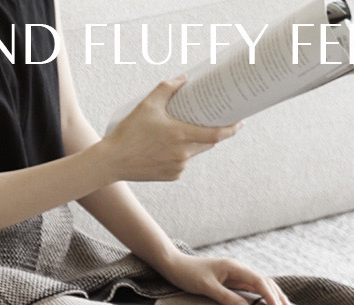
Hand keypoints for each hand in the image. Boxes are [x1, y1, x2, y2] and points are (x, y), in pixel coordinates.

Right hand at [101, 75, 243, 182]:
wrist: (113, 161)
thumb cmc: (129, 131)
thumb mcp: (147, 104)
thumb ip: (167, 88)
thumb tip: (184, 78)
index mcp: (181, 135)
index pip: (216, 134)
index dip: (231, 129)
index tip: (240, 123)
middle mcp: (183, 154)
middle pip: (207, 143)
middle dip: (212, 133)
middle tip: (213, 121)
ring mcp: (178, 167)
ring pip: (194, 153)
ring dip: (193, 143)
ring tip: (180, 133)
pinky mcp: (172, 176)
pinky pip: (183, 163)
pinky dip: (180, 154)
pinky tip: (167, 148)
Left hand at [154, 252, 293, 304]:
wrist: (175, 265)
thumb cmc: (188, 274)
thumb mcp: (206, 287)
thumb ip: (226, 297)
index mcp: (235, 267)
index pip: (260, 282)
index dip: (272, 298)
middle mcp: (239, 268)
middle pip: (266, 282)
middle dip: (278, 296)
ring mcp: (236, 273)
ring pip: (261, 283)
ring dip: (273, 295)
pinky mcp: (231, 279)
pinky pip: (252, 287)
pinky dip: (263, 295)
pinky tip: (267, 303)